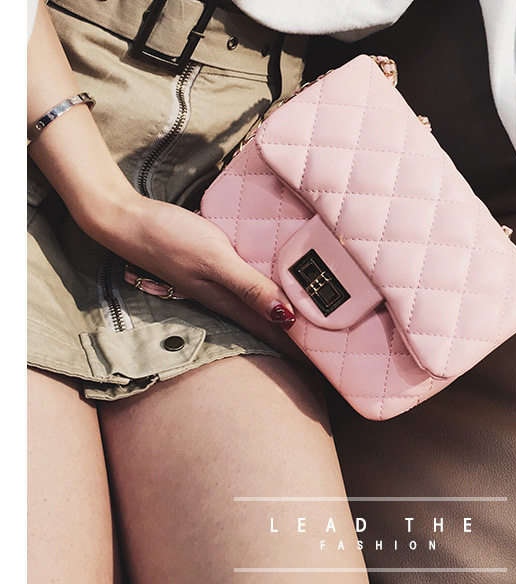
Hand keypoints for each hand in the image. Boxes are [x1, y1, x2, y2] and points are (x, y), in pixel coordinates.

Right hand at [89, 192, 305, 360]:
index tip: (322, 364)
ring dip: (277, 317)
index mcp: (227, 300)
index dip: (296, 348)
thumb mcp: (214, 260)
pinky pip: (243, 286)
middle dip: (291, 339)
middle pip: (264, 323)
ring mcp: (214, 283)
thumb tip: (285, 316)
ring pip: (254, 306)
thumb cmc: (170, 238)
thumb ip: (248, 287)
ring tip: (303, 326)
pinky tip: (269, 287)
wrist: (126, 219)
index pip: (269, 331)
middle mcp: (222, 296)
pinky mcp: (210, 265)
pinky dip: (262, 292)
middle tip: (321, 350)